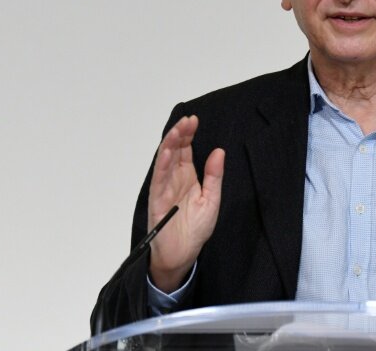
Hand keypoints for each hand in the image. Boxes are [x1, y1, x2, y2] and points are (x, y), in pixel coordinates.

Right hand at [148, 115, 223, 291]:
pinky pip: (158, 181)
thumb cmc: (195, 229)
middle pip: (174, 151)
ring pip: (164, 162)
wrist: (182, 256)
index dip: (188, 135)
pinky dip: (162, 166)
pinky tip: (167, 153)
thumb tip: (219, 151)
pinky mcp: (157, 201)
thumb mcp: (212, 199)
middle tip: (188, 120)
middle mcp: (174, 180)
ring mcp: (164, 189)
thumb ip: (214, 176)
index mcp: (187, 177)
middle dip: (179, 135)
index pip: (186, 150)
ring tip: (177, 130)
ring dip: (169, 145)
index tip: (194, 120)